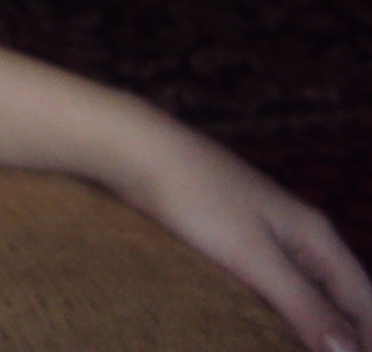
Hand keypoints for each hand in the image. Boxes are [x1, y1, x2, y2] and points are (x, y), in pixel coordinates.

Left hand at [116, 119, 370, 351]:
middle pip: (342, 297)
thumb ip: (303, 304)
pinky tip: (266, 328)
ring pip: (308, 290)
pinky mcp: (235, 234)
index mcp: (317, 237)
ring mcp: (268, 232)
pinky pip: (275, 281)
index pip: (364, 301)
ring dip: (313, 324)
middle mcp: (301, 234)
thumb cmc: (195, 197)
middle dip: (345, 336)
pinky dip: (282, 309)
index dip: (367, 341)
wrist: (134, 149)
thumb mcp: (252, 257)